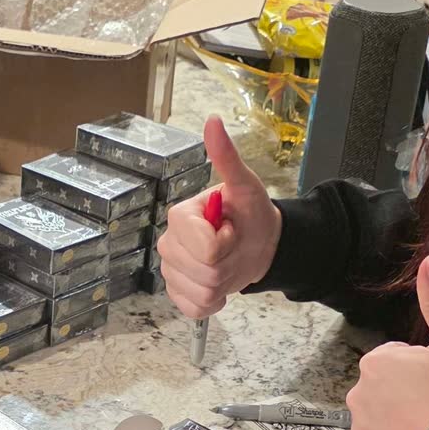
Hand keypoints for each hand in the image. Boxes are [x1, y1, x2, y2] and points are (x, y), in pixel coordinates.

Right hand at [158, 116, 281, 318]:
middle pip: (203, 272)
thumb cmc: (251, 213)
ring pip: (200, 292)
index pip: (203, 246)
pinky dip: (213, 303)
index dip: (225, 241)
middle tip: (231, 245)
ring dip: (223, 283)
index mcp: (180, 217)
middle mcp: (169, 243)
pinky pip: (194, 308)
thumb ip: (227, 157)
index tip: (230, 227)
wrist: (259, 243)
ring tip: (228, 262)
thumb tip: (213, 121)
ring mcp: (171, 270)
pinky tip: (220, 285)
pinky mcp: (179, 292)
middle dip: (227, 263)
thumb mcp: (246, 185)